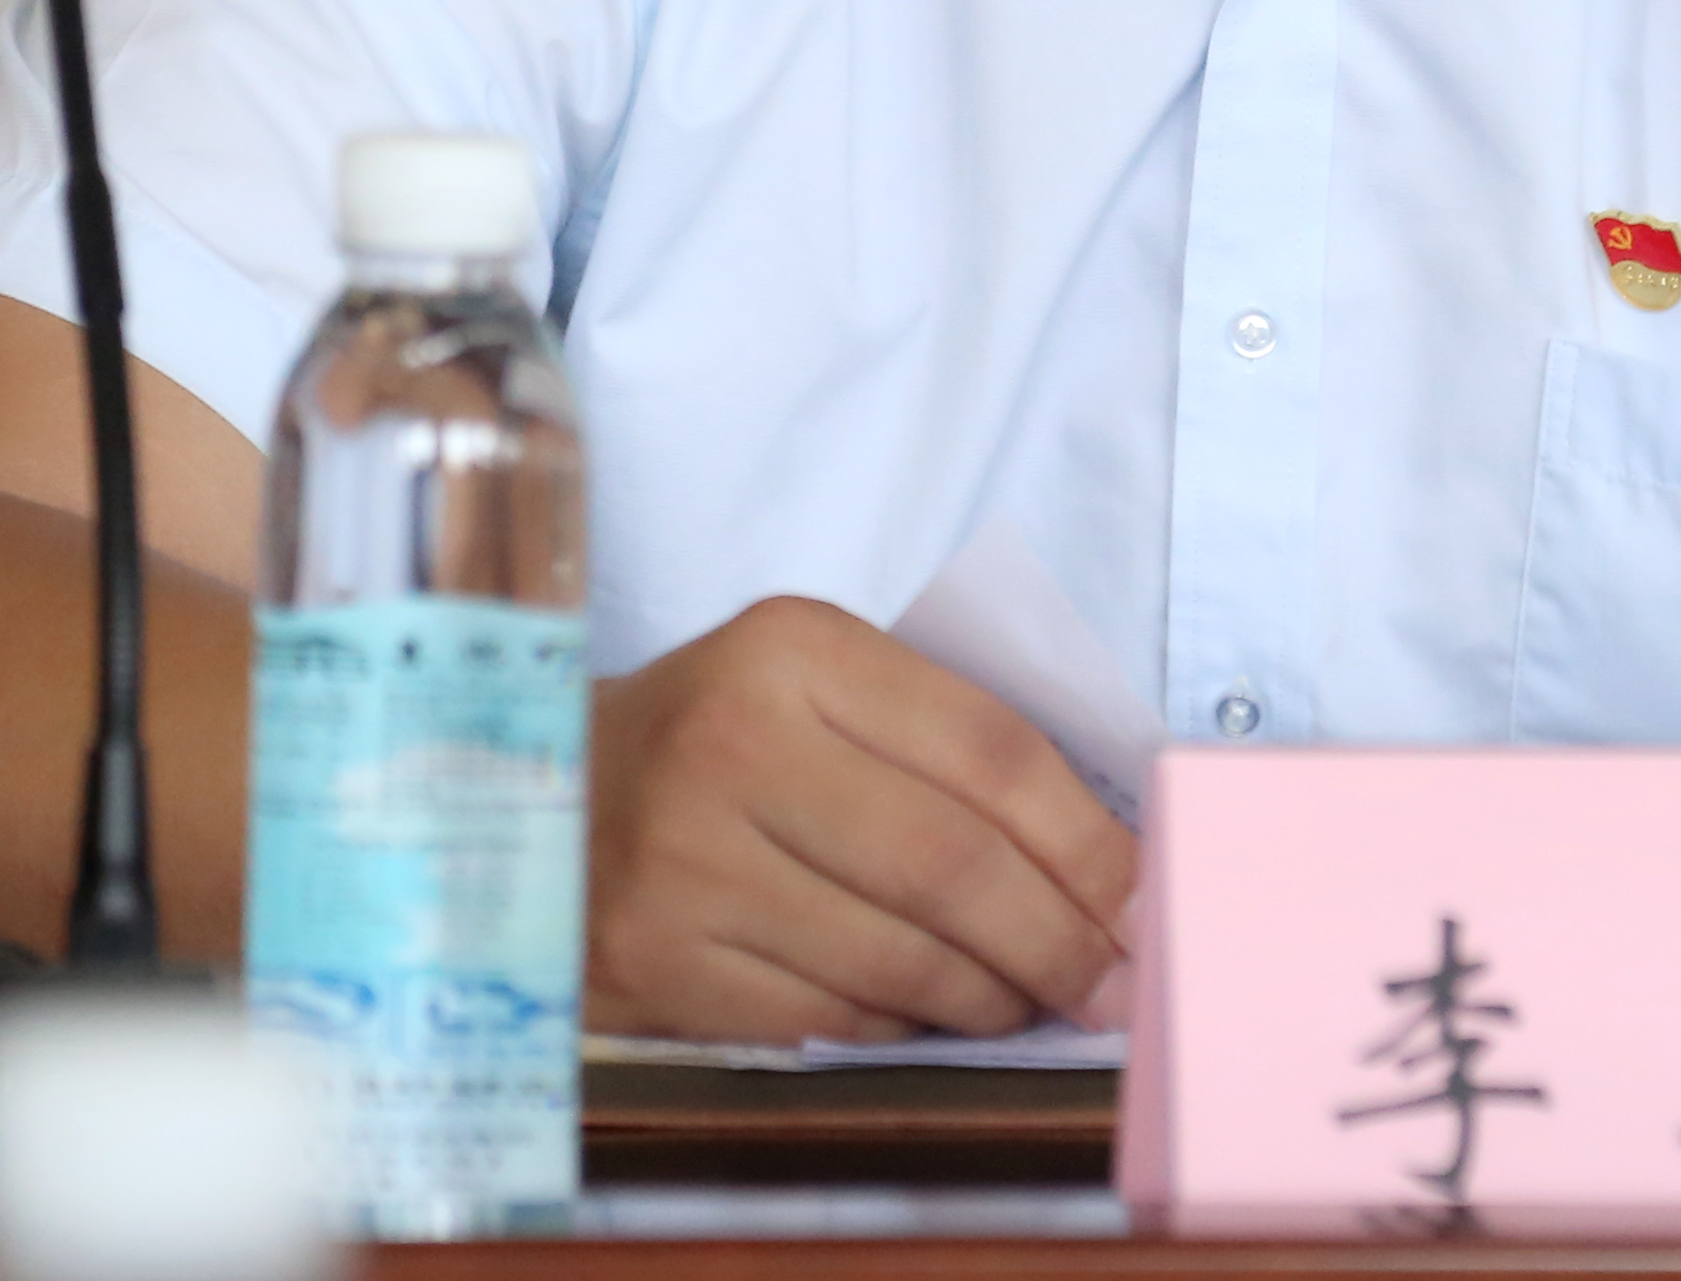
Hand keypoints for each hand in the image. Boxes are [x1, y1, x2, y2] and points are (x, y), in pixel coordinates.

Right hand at [586, 596, 1133, 1043]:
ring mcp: (686, 863)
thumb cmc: (720, 735)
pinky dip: (902, 1030)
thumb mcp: (821, 683)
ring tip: (1030, 1001)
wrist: (535, 791)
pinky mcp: (656, 962)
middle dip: (1057, 940)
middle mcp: (735, 747)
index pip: (990, 752)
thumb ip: (947, 743)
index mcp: (795, 650)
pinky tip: (928, 1017)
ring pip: (897, 960)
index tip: (1144, 898)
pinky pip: (826, 1019)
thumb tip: (1103, 861)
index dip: (1087, 840)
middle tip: (1113, 984)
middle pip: (952, 868)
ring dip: (990, 998)